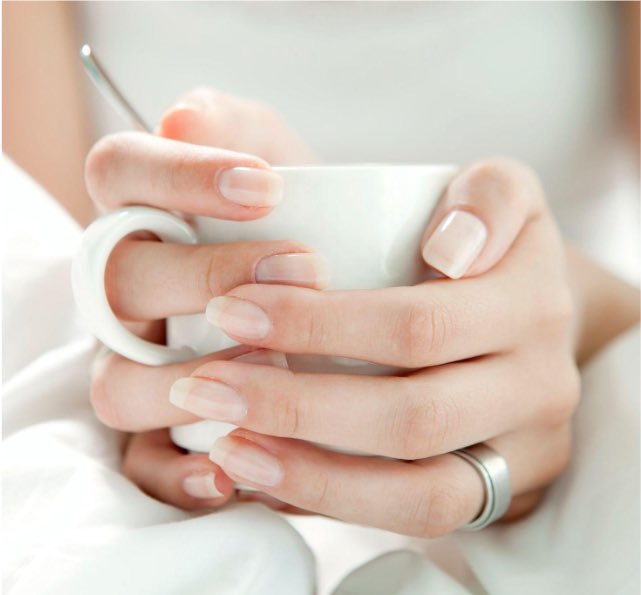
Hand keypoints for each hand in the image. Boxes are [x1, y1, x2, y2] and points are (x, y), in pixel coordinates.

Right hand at [87, 89, 322, 509]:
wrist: (331, 298)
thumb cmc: (298, 227)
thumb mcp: (276, 164)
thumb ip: (237, 128)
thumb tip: (183, 114)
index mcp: (142, 216)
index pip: (119, 172)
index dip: (179, 174)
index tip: (267, 185)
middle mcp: (126, 292)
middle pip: (122, 279)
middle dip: (210, 274)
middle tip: (305, 267)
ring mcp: (135, 364)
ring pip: (120, 382)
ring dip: (192, 379)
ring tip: (280, 366)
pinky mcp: (158, 431)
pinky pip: (141, 462)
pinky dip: (178, 473)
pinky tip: (231, 470)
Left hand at [157, 159, 581, 535]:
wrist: (519, 312)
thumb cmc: (456, 243)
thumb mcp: (457, 187)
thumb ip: (361, 156)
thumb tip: (215, 124)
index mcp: (525, 269)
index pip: (417, 313)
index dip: (318, 324)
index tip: (231, 312)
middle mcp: (541, 359)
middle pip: (414, 405)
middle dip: (299, 402)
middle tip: (203, 385)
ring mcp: (530, 432)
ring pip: (423, 484)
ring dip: (314, 469)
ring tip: (225, 443)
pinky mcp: (508, 484)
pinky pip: (424, 513)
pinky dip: (342, 501)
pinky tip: (268, 478)